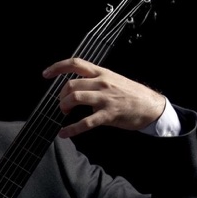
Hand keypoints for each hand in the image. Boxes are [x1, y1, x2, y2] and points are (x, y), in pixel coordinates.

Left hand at [42, 57, 165, 138]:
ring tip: (63, 114)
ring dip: (64, 107)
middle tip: (62, 105)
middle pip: (71, 84)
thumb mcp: (113, 80)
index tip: (46, 74)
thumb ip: (95, 81)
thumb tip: (76, 87)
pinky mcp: (108, 114)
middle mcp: (102, 82)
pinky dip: (71, 129)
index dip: (58, 67)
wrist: (151, 106)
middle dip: (61, 96)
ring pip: (75, 98)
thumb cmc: (131, 94)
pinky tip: (64, 133)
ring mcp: (105, 98)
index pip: (75, 63)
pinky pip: (85, 122)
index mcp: (102, 73)